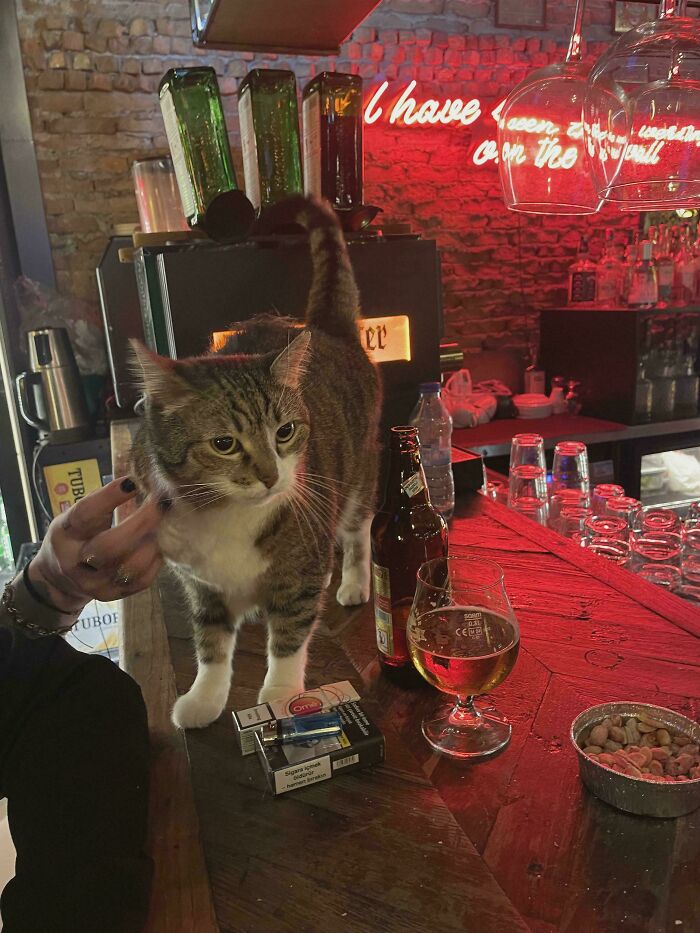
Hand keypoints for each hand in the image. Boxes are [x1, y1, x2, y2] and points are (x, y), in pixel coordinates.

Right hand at [28, 477, 165, 614]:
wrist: (60, 580)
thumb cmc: (75, 538)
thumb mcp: (76, 517)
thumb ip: (102, 502)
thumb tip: (140, 476)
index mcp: (65, 534)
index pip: (86, 515)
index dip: (110, 497)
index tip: (134, 481)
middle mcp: (76, 562)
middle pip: (110, 546)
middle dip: (141, 522)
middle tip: (162, 502)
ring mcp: (95, 584)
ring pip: (130, 566)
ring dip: (153, 542)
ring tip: (164, 523)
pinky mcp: (113, 596)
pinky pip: (142, 580)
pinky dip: (156, 560)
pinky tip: (160, 543)